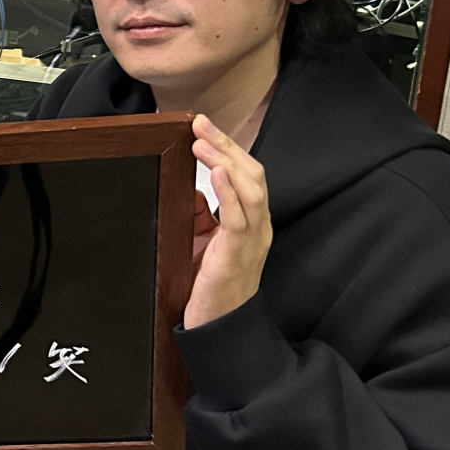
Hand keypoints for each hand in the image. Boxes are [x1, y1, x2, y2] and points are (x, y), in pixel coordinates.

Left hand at [184, 114, 271, 329]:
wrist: (218, 327)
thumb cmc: (210, 286)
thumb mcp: (202, 244)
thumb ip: (202, 217)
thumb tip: (192, 189)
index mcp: (250, 221)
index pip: (246, 175)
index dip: (227, 148)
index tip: (202, 127)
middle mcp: (257, 226)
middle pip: (251, 174)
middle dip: (226, 145)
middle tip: (200, 123)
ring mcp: (251, 239)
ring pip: (251, 190)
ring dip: (226, 161)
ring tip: (204, 142)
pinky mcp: (237, 254)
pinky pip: (239, 217)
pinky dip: (229, 192)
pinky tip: (215, 172)